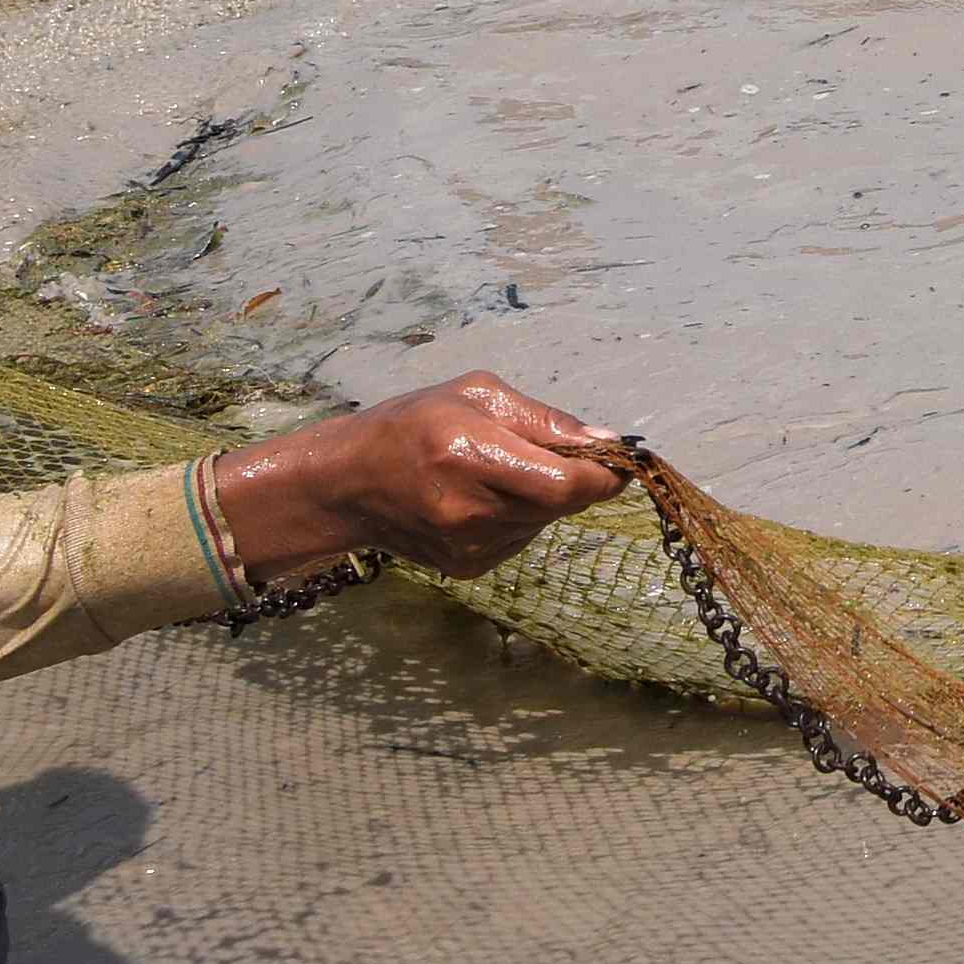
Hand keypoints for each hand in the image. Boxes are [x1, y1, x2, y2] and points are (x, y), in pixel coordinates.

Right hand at [220, 373, 642, 583]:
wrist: (346, 483)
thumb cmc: (411, 424)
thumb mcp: (476, 395)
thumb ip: (545, 420)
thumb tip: (606, 439)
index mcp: (470, 457)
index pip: (565, 484)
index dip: (602, 474)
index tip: (617, 459)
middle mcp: (471, 511)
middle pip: (560, 504)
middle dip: (572, 478)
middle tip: (543, 451)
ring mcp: (468, 547)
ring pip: (544, 521)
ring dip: (542, 496)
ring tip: (498, 471)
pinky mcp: (468, 568)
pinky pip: (522, 538)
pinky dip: (520, 516)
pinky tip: (483, 498)